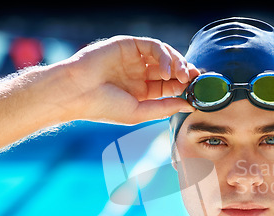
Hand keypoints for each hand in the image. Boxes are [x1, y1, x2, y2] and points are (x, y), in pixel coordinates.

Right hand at [58, 36, 198, 123]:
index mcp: (142, 90)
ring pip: (164, 55)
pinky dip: (164, 56)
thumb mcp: (140, 112)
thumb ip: (165, 107)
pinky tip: (167, 71)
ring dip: (178, 63)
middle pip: (171, 69)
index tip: (197, 92)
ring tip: (182, 76)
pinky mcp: (128, 45)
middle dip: (185, 73)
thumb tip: (191, 105)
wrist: (76, 93)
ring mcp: (134, 58)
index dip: (184, 87)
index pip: (170, 86)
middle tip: (195, 80)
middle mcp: (139, 73)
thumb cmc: (104, 107)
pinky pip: (152, 46)